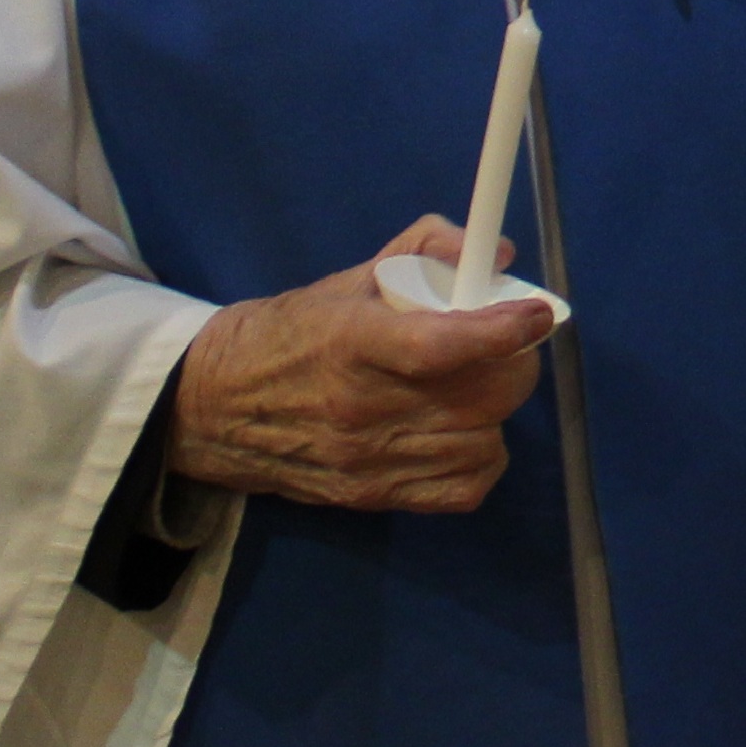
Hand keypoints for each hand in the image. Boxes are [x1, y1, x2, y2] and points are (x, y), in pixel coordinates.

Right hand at [168, 216, 550, 514]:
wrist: (210, 406)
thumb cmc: (290, 333)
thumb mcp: (349, 278)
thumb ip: (424, 250)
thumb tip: (498, 253)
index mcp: (352, 343)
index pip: (440, 346)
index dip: (501, 331)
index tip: (535, 315)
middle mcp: (361, 408)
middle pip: (481, 398)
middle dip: (512, 365)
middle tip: (505, 347)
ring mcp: (367, 460)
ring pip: (483, 442)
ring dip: (495, 411)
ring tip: (474, 387)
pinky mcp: (369, 496)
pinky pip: (464, 489)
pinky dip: (480, 460)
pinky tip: (462, 432)